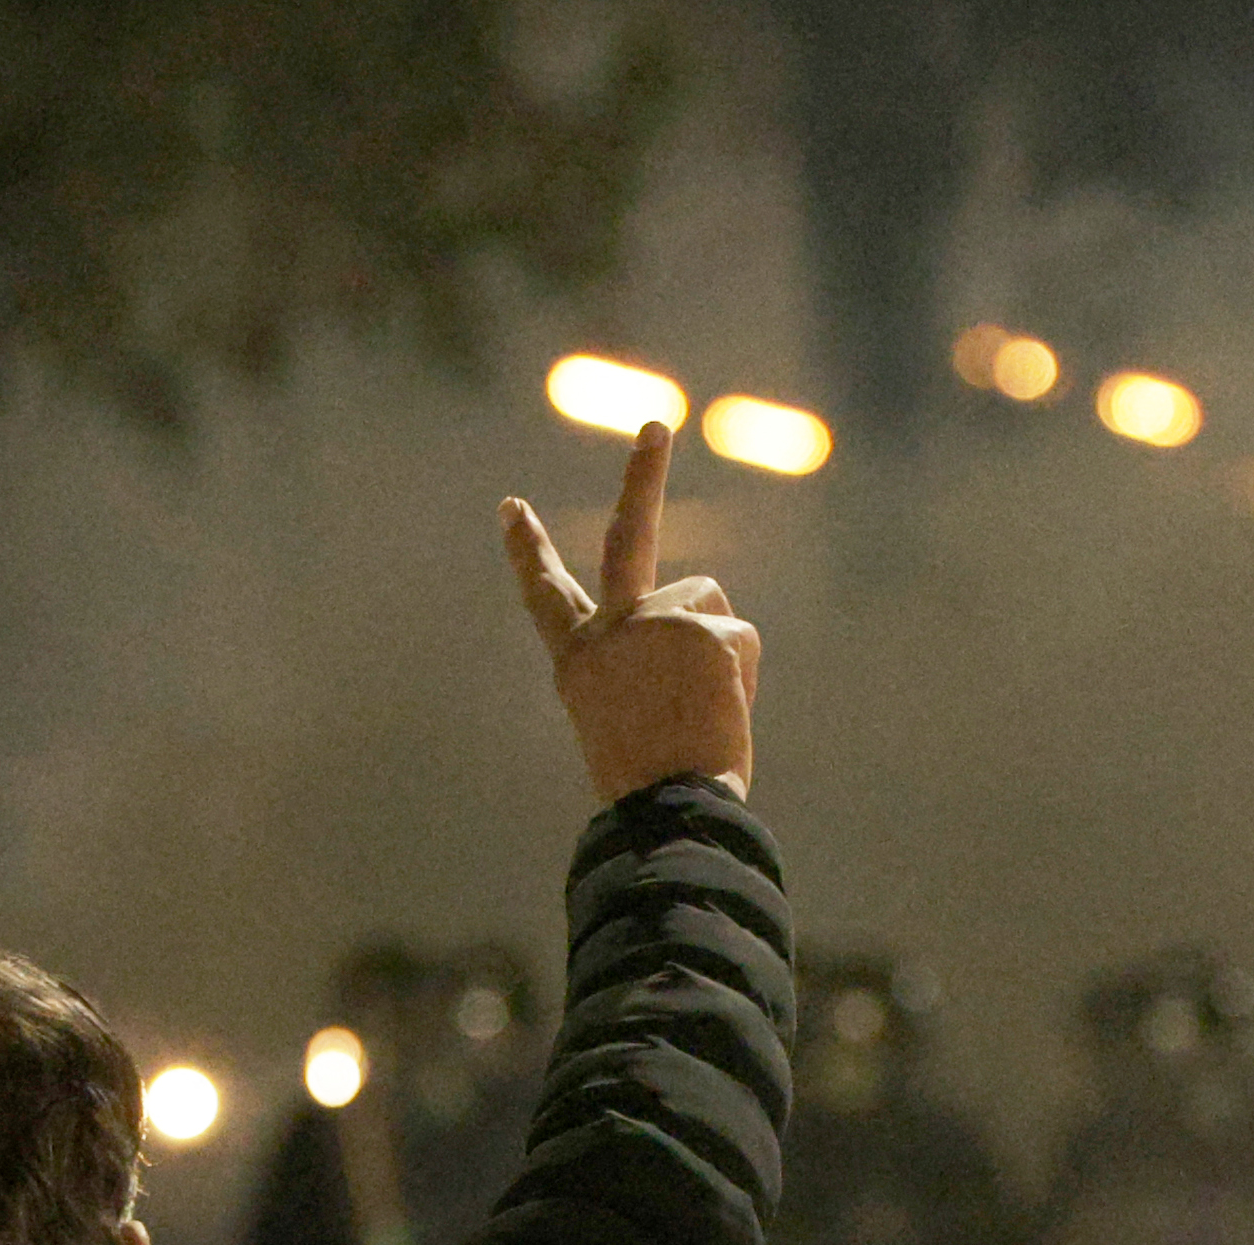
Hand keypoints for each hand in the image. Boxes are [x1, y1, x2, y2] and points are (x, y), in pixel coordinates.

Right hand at [505, 424, 759, 806]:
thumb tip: (707, 636)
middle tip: (656, 427)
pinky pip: (740, 640)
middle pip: (626, 536)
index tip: (511, 506)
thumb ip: (648, 671)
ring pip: (711, 608)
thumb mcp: (630, 723)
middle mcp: (609, 629)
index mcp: (577, 661)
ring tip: (700, 711)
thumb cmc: (650, 787)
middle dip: (642, 474)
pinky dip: (742, 677)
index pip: (546, 597)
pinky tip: (720, 711)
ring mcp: (654, 621)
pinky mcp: (702, 628)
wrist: (667, 808)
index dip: (528, 552)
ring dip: (719, 654)